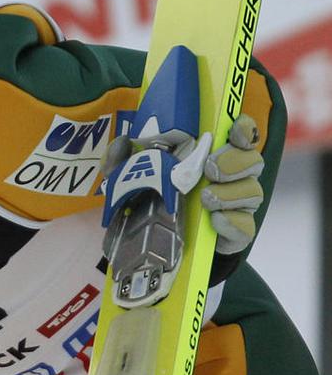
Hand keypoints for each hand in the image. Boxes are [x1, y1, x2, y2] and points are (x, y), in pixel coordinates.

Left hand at [100, 112, 263, 255]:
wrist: (159, 245)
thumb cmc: (152, 199)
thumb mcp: (131, 176)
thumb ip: (123, 157)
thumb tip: (122, 142)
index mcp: (211, 155)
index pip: (239, 135)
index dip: (242, 129)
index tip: (233, 130)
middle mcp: (231, 177)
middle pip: (252, 160)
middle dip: (233, 162)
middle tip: (210, 169)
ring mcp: (237, 205)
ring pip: (252, 191)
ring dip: (231, 193)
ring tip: (206, 199)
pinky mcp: (237, 232)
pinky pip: (245, 225)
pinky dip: (231, 221)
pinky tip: (214, 220)